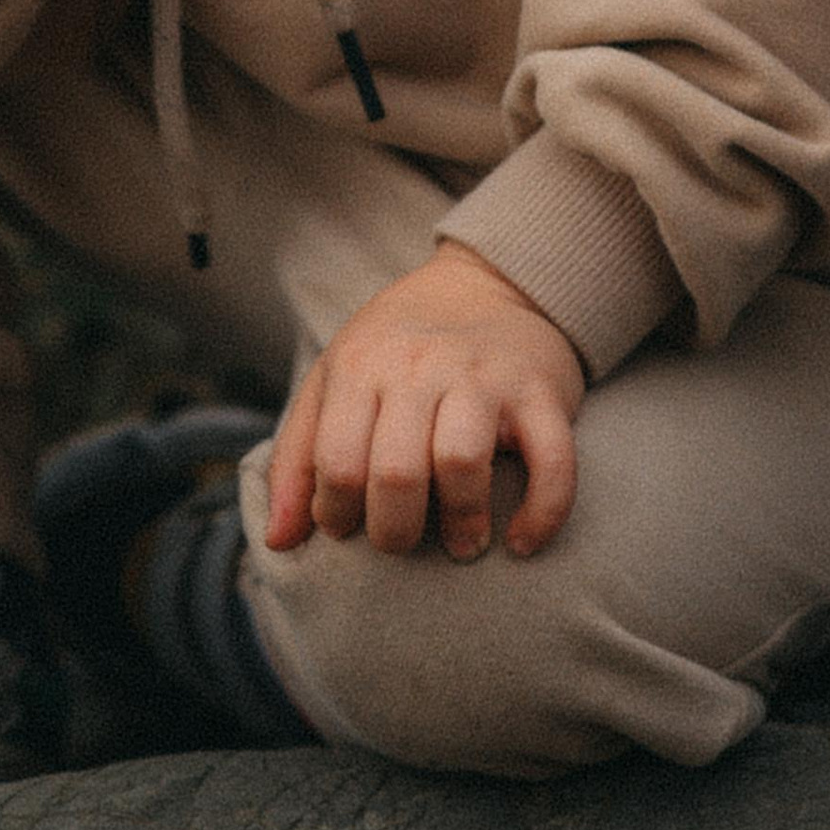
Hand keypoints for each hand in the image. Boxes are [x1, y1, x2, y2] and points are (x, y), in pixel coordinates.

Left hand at [264, 244, 583, 561]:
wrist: (491, 284)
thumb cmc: (399, 348)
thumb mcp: (335, 380)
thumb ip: (299, 457)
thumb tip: (278, 540)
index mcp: (361, 365)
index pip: (336, 461)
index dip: (335, 513)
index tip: (347, 528)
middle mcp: (421, 367)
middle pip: (397, 471)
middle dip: (393, 530)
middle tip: (399, 544)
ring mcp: (484, 378)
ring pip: (462, 463)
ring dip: (460, 522)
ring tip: (460, 545)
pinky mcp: (542, 393)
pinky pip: (551, 462)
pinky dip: (541, 512)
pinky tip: (521, 541)